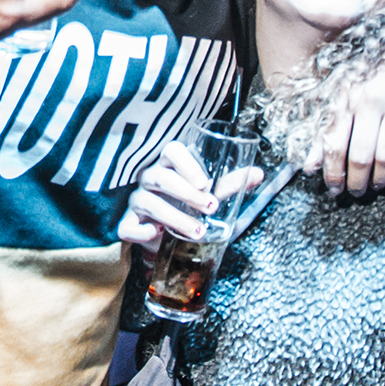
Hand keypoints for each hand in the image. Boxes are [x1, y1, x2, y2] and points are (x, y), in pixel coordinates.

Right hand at [117, 141, 261, 255]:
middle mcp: (149, 178)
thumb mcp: (209, 193)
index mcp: (169, 165)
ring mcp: (136, 201)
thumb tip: (257, 174)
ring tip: (199, 231)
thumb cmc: (187, 205)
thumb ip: (229, 183)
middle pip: (161, 177)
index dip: (187, 164)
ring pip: (149, 202)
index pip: (171, 151)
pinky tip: (157, 234)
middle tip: (211, 207)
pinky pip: (127, 227)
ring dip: (175, 217)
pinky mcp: (128, 224)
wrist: (165, 234)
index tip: (205, 182)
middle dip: (187, 193)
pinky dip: (140, 231)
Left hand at [317, 42, 384, 192]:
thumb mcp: (338, 91)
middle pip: (360, 155)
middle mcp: (369, 101)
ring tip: (377, 186)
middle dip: (356, 181)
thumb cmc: (365, 65)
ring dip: (381, 178)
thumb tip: (308, 164)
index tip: (333, 188)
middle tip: (355, 192)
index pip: (334, 145)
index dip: (332, 173)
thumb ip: (323, 127)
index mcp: (345, 98)